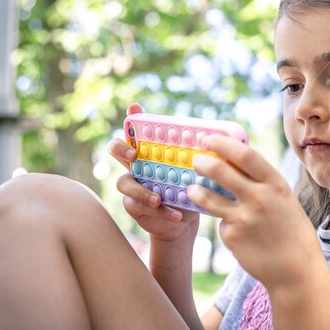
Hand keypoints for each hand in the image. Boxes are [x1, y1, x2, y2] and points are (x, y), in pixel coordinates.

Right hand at [108, 104, 199, 241]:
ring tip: (158, 198)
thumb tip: (214, 139)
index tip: (134, 108)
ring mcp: (132, 185)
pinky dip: (159, 212)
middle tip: (134, 155)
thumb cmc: (189, 189)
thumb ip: (196, 156)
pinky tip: (177, 215)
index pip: (137, 129)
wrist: (186, 220)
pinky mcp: (133, 205)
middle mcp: (136, 165)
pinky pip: (137, 206)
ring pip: (123, 182)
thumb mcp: (194, 171)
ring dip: (141, 190)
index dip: (132, 117)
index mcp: (150, 152)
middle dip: (121, 148)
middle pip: (116, 149)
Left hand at [187, 135, 324, 291]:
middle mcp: (259, 199)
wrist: (295, 271)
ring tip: (192, 189)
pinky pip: (221, 223)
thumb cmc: (291, 230)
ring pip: (208, 198)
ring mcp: (243, 219)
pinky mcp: (231, 237)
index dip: (223, 144)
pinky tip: (239, 233)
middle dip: (203, 162)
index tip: (209, 139)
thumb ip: (261, 182)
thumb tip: (233, 161)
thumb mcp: (283, 199)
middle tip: (195, 160)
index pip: (245, 155)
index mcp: (275, 185)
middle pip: (220, 171)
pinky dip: (224, 223)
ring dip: (196, 190)